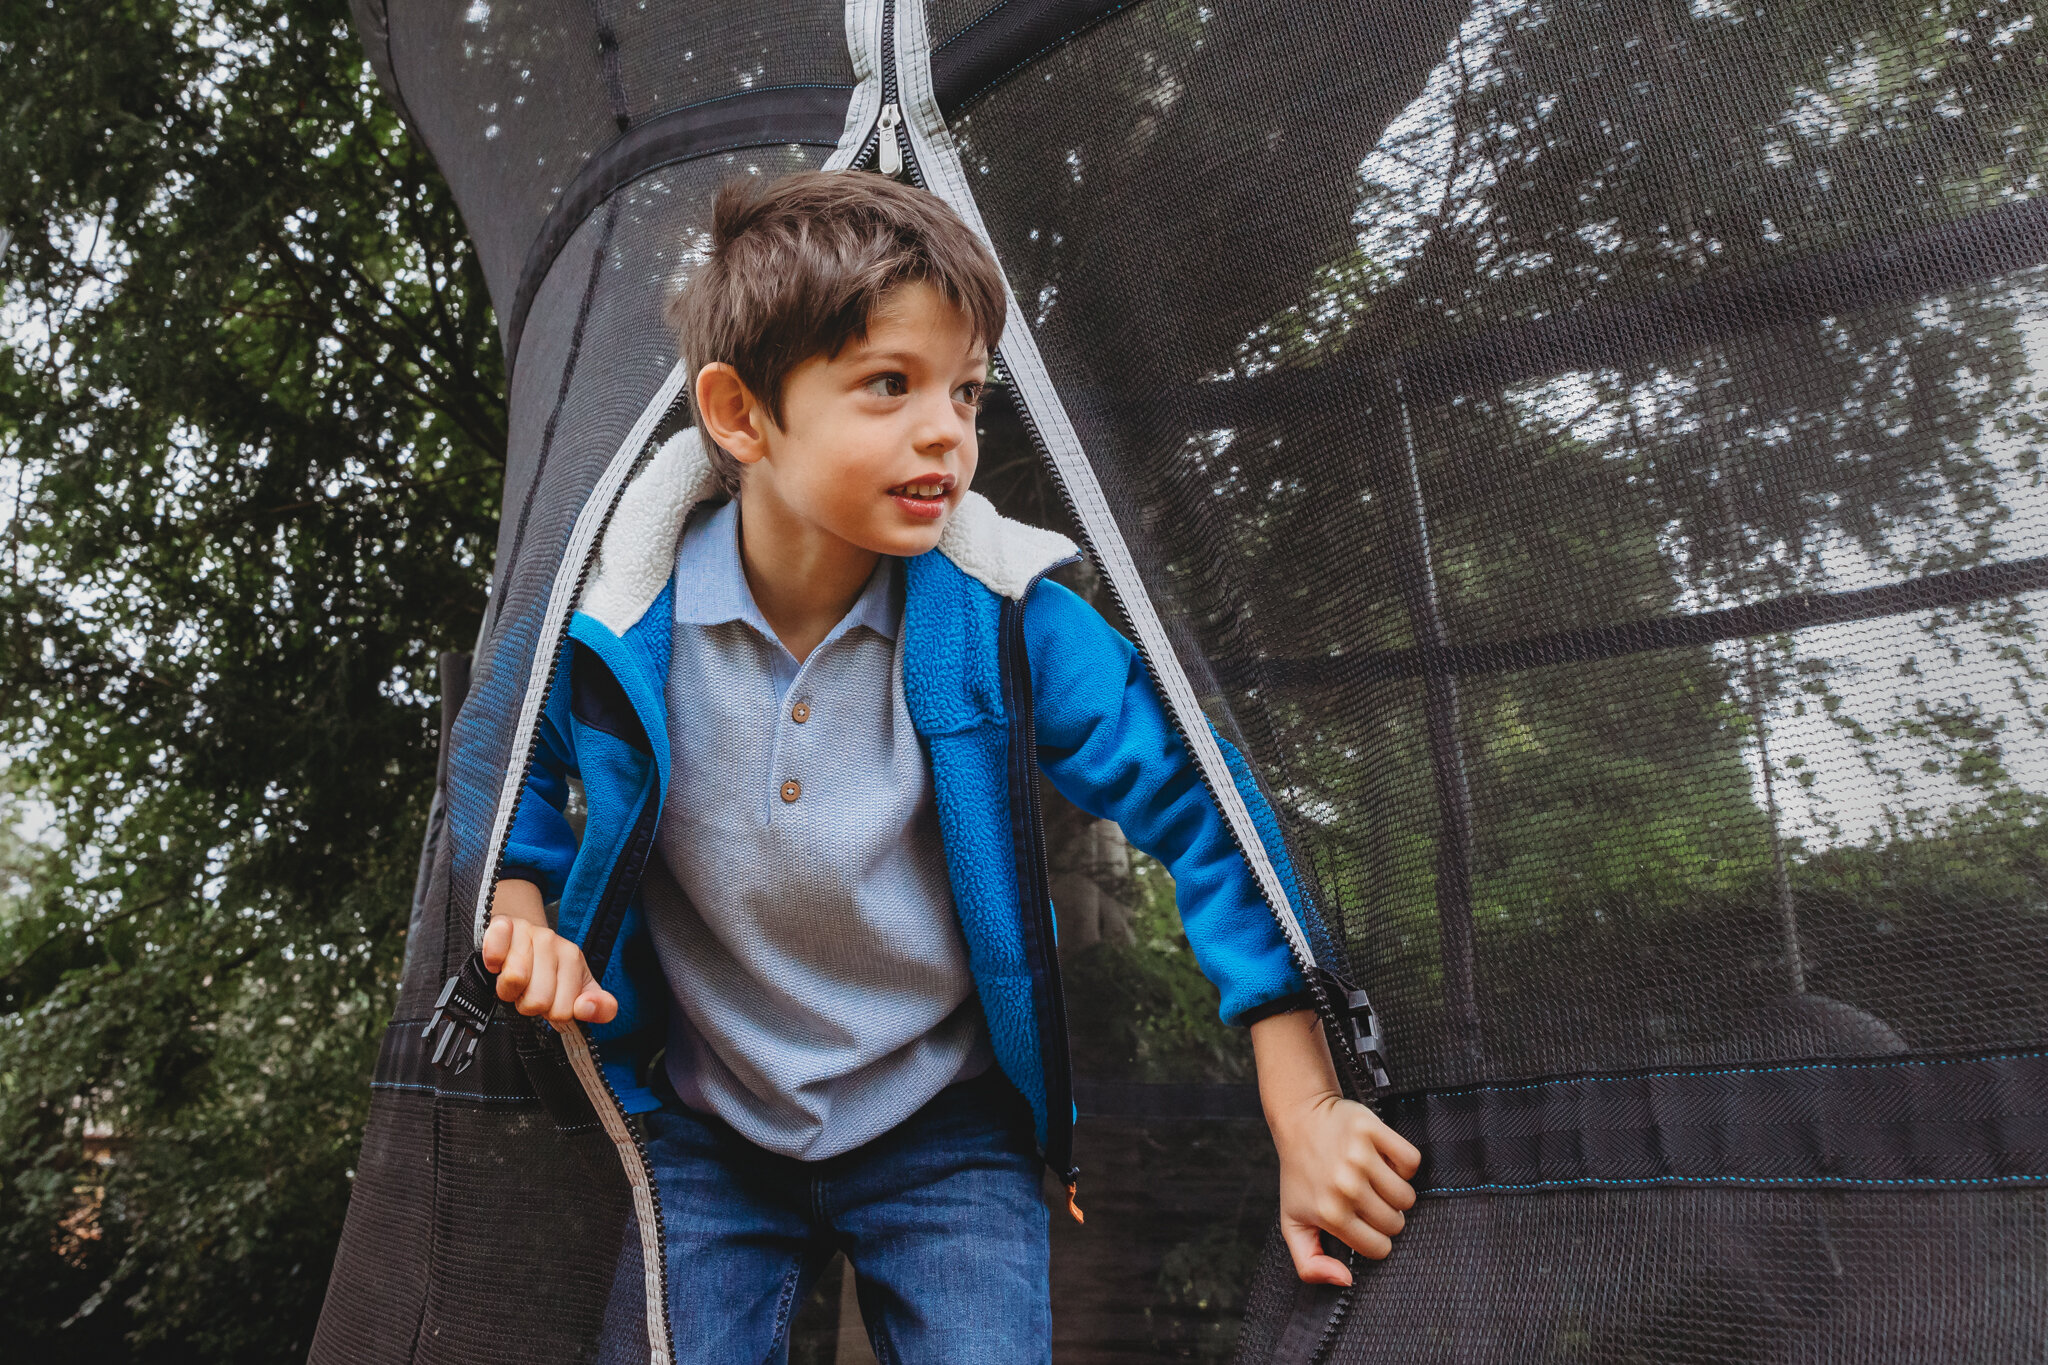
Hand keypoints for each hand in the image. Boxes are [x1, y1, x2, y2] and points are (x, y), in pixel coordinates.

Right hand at [481, 879, 618, 1026]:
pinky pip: (494, 951)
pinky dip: (492, 963)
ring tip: (514, 979)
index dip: (550, 1014)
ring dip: (508, 989)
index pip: (562, 1011)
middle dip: (527, 1003)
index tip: (548, 1000)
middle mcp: (551, 941)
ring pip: (514, 980)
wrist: (521, 936)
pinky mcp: (502, 925)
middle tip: (527, 990)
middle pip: (537, 1000)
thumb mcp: (580, 990)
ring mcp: (527, 931)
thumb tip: (587, 1008)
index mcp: (573, 959)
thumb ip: (599, 1007)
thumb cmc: (548, 969)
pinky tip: (497, 963)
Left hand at [1251, 1008, 1420, 1284]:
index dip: (1375, 1238)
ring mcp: (1360, 1158)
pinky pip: (1411, 1160)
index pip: (1379, 1248)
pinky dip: (1403, 1162)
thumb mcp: (1293, 1224)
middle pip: (1396, 1222)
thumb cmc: (1300, 1176)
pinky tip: (1383, 1158)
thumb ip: (1309, 1263)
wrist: (1299, 1120)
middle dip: (1386, 1215)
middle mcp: (1345, 1187)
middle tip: (1366, 1197)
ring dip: (1396, 1191)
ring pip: (1407, 1196)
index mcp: (1329, 1215)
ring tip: (1374, 1179)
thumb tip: (1345, 1280)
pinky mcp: (1373, 1131)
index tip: (1362, 1222)